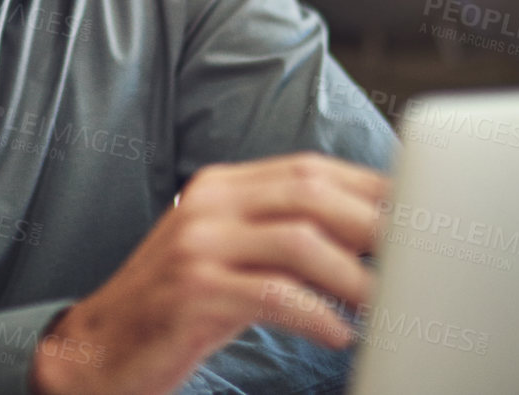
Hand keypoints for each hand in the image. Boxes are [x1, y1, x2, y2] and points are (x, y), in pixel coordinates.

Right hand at [30, 152, 387, 394]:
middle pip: (311, 193)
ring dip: (355, 277)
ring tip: (386, 306)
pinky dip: (319, 317)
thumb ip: (285, 240)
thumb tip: (374, 241)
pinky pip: (273, 296)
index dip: (371, 188)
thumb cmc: (179, 308)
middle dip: (375, 225)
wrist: (98, 349)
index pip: (310, 168)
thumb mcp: (231, 258)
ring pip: (300, 241)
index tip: (420, 214)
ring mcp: (197, 245)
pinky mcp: (192, 292)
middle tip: (417, 260)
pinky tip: (341, 336)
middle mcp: (208, 203)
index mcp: (221, 186)